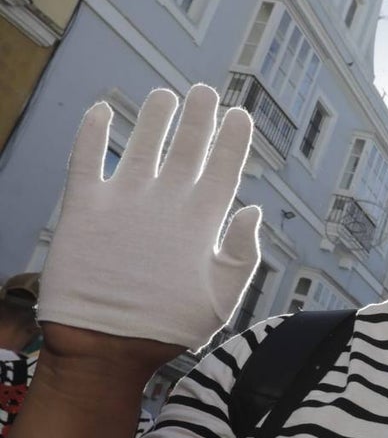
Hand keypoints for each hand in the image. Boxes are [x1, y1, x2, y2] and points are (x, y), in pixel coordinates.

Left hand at [37, 85, 261, 352]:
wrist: (104, 346)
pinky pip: (85, 158)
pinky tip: (100, 109)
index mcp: (202, 222)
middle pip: (187, 146)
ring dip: (155, 115)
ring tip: (164, 94)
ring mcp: (123, 201)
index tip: (240, 114)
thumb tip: (253, 210)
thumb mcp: (223, 299)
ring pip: (143, 144)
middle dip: (199, 116)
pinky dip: (91, 131)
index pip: (224, 167)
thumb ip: (243, 253)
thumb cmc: (168, 328)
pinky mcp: (83, 208)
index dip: (233, 138)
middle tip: (205, 91)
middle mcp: (165, 202)